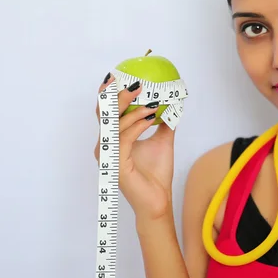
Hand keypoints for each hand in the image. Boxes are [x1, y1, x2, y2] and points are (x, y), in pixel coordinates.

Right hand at [94, 73, 175, 221]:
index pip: (106, 113)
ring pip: (115, 124)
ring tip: (152, 103)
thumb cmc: (156, 174)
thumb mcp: (162, 141)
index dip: (108, 94)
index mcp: (113, 140)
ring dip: (133, 110)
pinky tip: (151, 117)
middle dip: (117, 95)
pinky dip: (138, 124)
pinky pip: (125, 137)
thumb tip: (172, 103)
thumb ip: (162, 122)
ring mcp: (109, 155)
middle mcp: (106, 146)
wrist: (158, 200)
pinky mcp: (116, 164)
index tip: (118, 76)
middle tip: (134, 84)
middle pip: (105, 114)